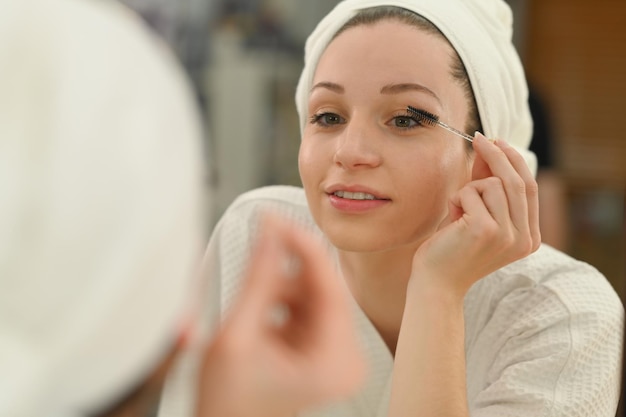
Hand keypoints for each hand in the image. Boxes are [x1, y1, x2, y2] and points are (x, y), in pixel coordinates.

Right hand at [196, 215, 364, 416]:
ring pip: (313, 293)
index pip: (330, 288)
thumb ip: (256, 281)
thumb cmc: (227, 402)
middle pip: (323, 289)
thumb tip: (269, 232)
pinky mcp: (322, 348)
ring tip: (251, 302)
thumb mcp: (235, 336)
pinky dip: (281, 298)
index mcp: (334, 363)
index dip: (304, 248)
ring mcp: (335, 354)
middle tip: (263, 235)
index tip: (280, 220)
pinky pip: (306, 306)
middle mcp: (345, 359)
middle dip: (288, 266)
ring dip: (280, 286)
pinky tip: (260, 310)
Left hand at [410, 133, 540, 298]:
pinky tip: (451, 220)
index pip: (530, 188)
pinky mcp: (485, 229)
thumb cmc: (452, 249)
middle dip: (497, 154)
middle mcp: (524, 239)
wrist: (436, 283)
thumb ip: (486, 185)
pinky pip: (470, 191)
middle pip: (517, 180)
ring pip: (492, 183)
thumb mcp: (476, 214)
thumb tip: (490, 148)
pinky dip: (456, 199)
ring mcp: (507, 235)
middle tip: (478, 138)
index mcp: (529, 238)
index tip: (497, 142)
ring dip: (468, 189)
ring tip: (457, 211)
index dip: (514, 160)